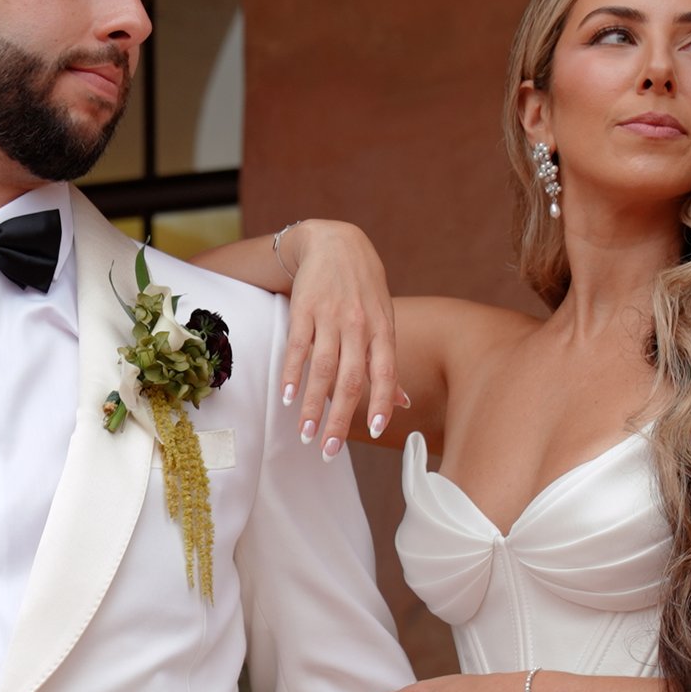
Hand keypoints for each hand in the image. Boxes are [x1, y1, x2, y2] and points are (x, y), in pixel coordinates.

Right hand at [277, 220, 406, 457]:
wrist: (334, 242)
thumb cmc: (363, 287)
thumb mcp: (383, 319)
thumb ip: (386, 362)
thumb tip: (402, 404)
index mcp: (382, 330)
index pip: (385, 372)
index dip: (381, 402)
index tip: (375, 431)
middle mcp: (358, 325)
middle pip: (351, 379)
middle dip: (340, 418)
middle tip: (329, 449)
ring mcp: (330, 316)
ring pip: (322, 368)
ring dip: (313, 405)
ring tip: (306, 433)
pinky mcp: (304, 308)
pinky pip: (298, 346)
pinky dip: (292, 373)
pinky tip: (289, 397)